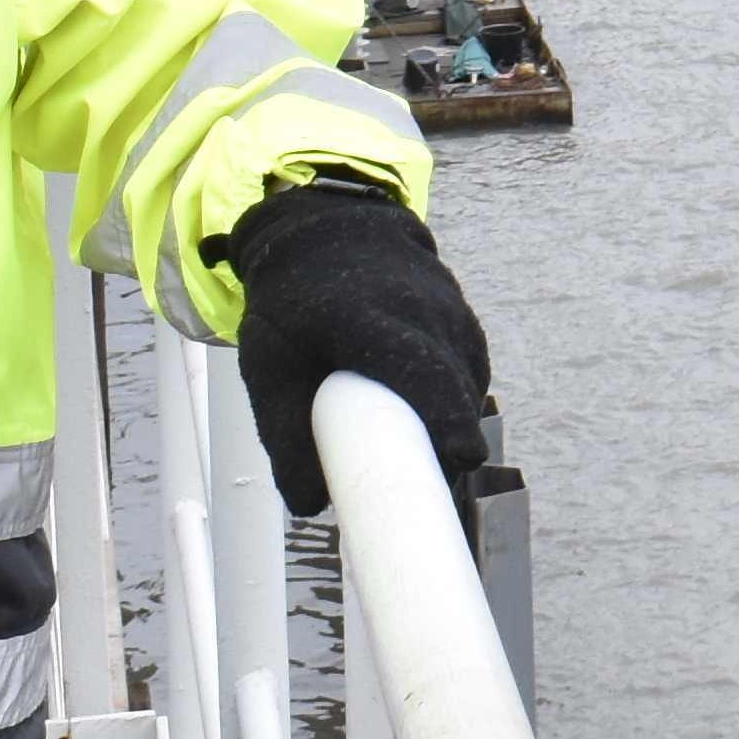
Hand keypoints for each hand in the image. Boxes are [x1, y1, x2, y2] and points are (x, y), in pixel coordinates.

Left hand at [207, 178, 493, 520]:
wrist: (323, 231)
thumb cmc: (291, 305)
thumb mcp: (267, 367)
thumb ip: (285, 435)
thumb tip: (311, 506)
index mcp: (369, 317)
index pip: (423, 370)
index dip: (447, 419)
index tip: (460, 461)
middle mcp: (423, 308)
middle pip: (456, 388)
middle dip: (449, 440)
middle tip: (421, 480)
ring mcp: (450, 308)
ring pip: (468, 381)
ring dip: (452, 419)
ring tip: (416, 445)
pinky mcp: (463, 316)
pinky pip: (471, 368)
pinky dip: (455, 397)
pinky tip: (427, 412)